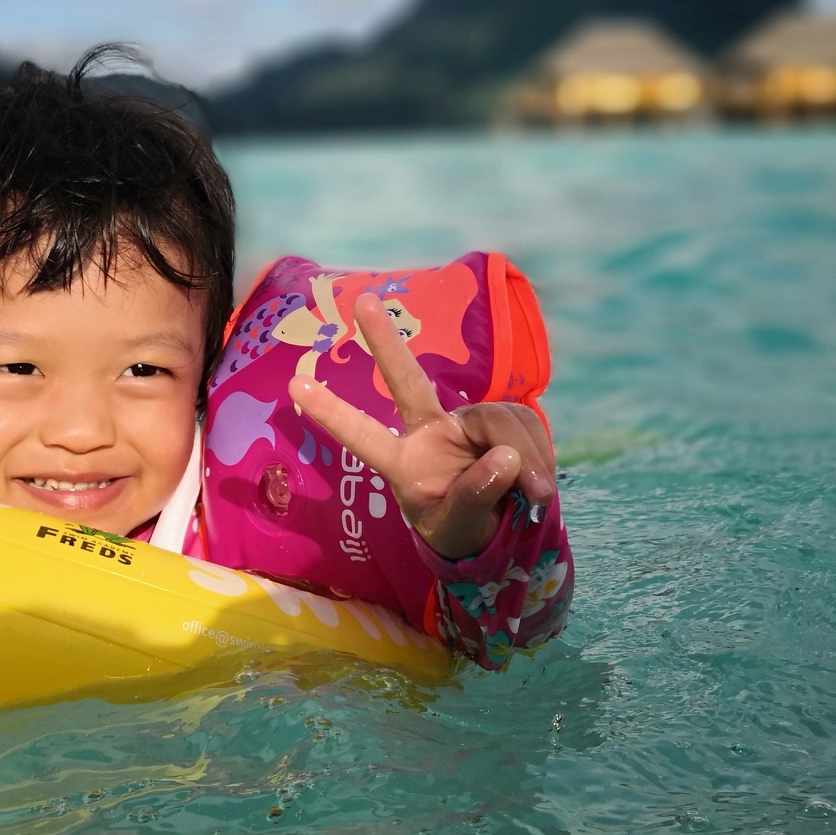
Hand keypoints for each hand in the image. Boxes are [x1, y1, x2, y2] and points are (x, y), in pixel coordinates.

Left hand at [289, 291, 555, 560]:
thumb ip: (476, 495)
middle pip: (407, 382)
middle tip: (362, 303)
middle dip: (386, 343)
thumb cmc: (462, 531)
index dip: (333, 412)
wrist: (503, 529)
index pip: (363, 436)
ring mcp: (467, 421)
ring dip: (525, 457)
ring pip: (499, 420)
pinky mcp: (504, 420)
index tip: (295, 385)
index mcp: (404, 462)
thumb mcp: (460, 526)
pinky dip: (540, 456)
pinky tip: (541, 485)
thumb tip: (504, 456)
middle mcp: (429, 431)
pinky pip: (527, 425)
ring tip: (534, 495)